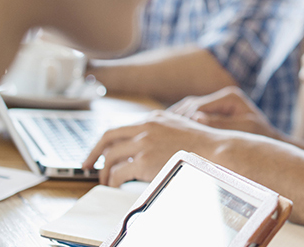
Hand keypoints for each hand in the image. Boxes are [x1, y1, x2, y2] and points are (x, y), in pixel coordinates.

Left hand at [82, 111, 225, 186]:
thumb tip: (147, 144)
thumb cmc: (203, 144)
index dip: (105, 141)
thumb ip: (161, 131)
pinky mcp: (144, 160)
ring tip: (106, 180)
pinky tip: (116, 185)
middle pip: (108, 138)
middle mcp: (145, 127)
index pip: (120, 127)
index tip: (98, 151)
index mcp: (153, 118)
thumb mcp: (179, 128)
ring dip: (104, 171)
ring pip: (110, 156)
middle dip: (93, 152)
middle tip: (88, 165)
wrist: (216, 150)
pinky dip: (113, 180)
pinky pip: (119, 172)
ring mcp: (144, 143)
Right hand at [169, 86, 279, 139]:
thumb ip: (220, 124)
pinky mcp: (213, 111)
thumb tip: (196, 119)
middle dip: (176, 119)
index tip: (172, 133)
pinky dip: (181, 122)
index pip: (199, 106)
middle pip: (190, 105)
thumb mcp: (243, 128)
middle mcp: (221, 96)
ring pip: (187, 108)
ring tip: (161, 133)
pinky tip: (170, 133)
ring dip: (175, 120)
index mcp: (229, 97)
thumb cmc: (259, 135)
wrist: (269, 138)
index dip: (184, 120)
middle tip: (160, 132)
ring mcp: (216, 102)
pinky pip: (191, 114)